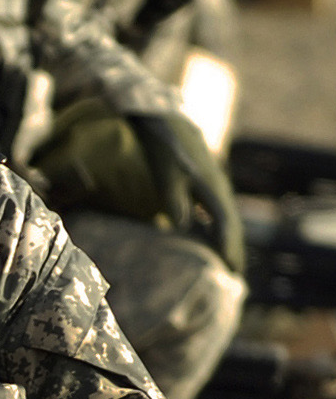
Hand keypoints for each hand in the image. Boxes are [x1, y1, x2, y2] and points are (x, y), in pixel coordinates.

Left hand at [130, 113, 244, 272]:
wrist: (165, 122)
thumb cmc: (164, 151)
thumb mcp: (165, 177)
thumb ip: (174, 201)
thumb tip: (181, 227)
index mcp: (212, 188)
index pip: (225, 225)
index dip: (228, 248)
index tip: (231, 270)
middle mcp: (219, 188)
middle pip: (230, 225)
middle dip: (233, 249)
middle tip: (235, 275)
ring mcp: (214, 185)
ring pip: (226, 218)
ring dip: (228, 240)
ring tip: (229, 262)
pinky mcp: (205, 183)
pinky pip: (217, 211)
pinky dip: (218, 228)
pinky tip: (211, 238)